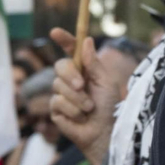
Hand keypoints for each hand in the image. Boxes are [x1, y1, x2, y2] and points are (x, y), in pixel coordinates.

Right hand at [48, 28, 119, 157]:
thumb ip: (94, 63)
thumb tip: (87, 40)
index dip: (63, 40)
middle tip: (82, 85)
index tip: (55, 32)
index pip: (71, 51)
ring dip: (77, 98)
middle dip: (71, 75)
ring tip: (89, 109)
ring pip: (59, 85)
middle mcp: (71, 79)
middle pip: (60, 66)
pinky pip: (57, 102)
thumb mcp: (105, 82)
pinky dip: (73, 110)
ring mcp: (61, 94)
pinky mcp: (56, 109)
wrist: (104, 132)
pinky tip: (80, 118)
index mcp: (84, 69)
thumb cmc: (109, 107)